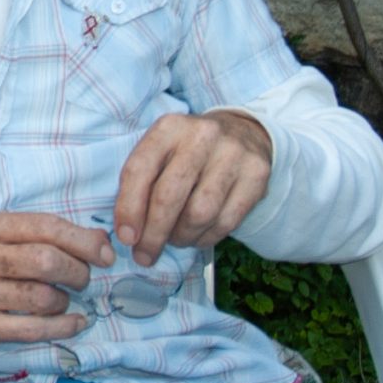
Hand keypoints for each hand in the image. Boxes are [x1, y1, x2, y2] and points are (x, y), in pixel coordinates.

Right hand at [0, 212, 115, 353]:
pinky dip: (63, 327)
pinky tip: (74, 323)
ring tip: (62, 300)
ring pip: (42, 297)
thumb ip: (37, 235)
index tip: (103, 253)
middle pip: (46, 261)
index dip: (81, 240)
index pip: (43, 226)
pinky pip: (32, 330)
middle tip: (83, 279)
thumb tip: (99, 242)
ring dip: (65, 300)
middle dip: (78, 272)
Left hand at [110, 110, 272, 265]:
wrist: (243, 133)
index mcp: (169, 127)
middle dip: (153, 234)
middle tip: (145, 255)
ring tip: (174, 240)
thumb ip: (140, 183)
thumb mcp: (161, 151)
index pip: (140, 169)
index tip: (125, 238)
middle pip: (169, 196)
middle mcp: (201, 136)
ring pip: (200, 213)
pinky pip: (226, 222)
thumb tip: (128, 233)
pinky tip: (197, 236)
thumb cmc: (189, 151)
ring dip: (181, 237)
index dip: (129, 208)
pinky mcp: (257, 175)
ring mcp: (232, 154)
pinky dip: (206, 238)